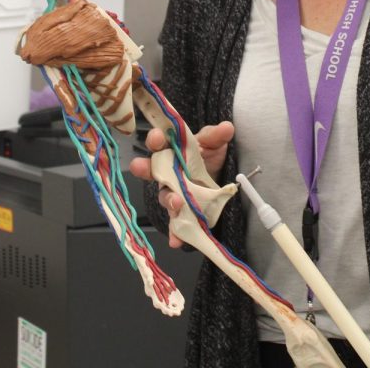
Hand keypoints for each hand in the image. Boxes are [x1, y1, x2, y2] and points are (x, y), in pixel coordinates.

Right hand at [129, 121, 234, 247]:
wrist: (218, 178)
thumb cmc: (208, 157)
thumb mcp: (213, 144)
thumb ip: (216, 136)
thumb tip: (226, 127)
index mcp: (172, 152)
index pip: (159, 144)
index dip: (155, 140)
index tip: (157, 137)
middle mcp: (167, 174)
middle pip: (153, 171)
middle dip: (146, 169)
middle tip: (143, 167)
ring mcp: (173, 194)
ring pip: (165, 198)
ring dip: (169, 200)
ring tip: (176, 202)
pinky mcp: (182, 213)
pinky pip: (176, 225)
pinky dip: (176, 234)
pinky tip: (177, 241)